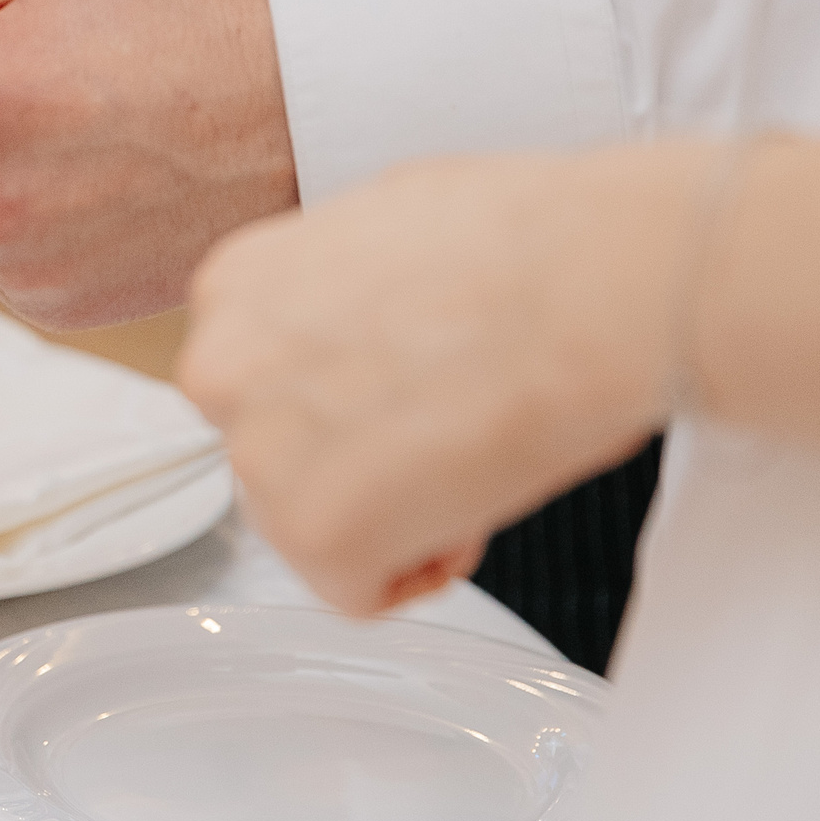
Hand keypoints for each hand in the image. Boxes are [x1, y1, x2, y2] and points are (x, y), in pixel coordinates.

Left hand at [179, 146, 706, 615]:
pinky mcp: (311, 531)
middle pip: (279, 458)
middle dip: (359, 461)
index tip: (406, 390)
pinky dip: (420, 569)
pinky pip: (355, 590)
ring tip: (469, 449)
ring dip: (391, 514)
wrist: (597, 283)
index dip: (351, 402)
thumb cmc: (532, 248)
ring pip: (313, 525)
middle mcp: (222, 366)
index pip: (266, 385)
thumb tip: (365, 330)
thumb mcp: (389, 229)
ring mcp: (258, 453)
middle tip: (444, 425)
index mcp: (235, 287)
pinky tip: (471, 502)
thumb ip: (341, 298)